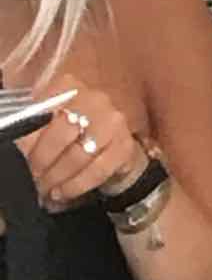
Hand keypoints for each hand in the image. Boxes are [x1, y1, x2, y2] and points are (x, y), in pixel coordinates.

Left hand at [17, 73, 147, 209]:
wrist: (116, 151)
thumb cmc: (77, 135)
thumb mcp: (54, 124)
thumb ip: (37, 128)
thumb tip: (20, 149)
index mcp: (70, 86)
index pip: (44, 112)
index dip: (30, 138)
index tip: (22, 158)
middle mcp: (95, 99)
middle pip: (62, 133)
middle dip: (44, 160)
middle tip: (33, 178)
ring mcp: (114, 123)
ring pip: (79, 154)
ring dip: (59, 176)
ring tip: (46, 189)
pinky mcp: (125, 148)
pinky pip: (96, 171)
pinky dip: (77, 185)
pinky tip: (63, 193)